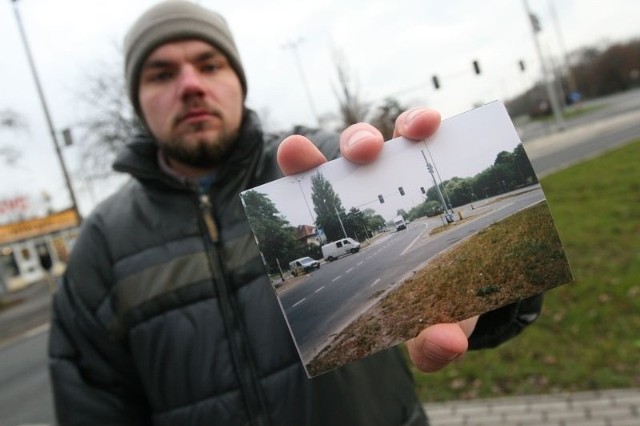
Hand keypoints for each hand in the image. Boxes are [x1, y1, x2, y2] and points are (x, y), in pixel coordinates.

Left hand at [277, 107, 473, 373]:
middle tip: (366, 152)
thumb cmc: (432, 302)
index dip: (302, 169)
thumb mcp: (430, 323)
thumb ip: (430, 342)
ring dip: (394, 130)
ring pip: (382, 138)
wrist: (465, 282)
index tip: (295, 151)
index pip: (317, 195)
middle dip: (352, 146)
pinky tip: (433, 125)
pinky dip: (424, 124)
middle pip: (347, 159)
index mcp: (350, 229)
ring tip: (413, 131)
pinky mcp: (426, 158)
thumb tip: (447, 345)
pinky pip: (422, 134)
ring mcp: (395, 172)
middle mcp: (366, 194)